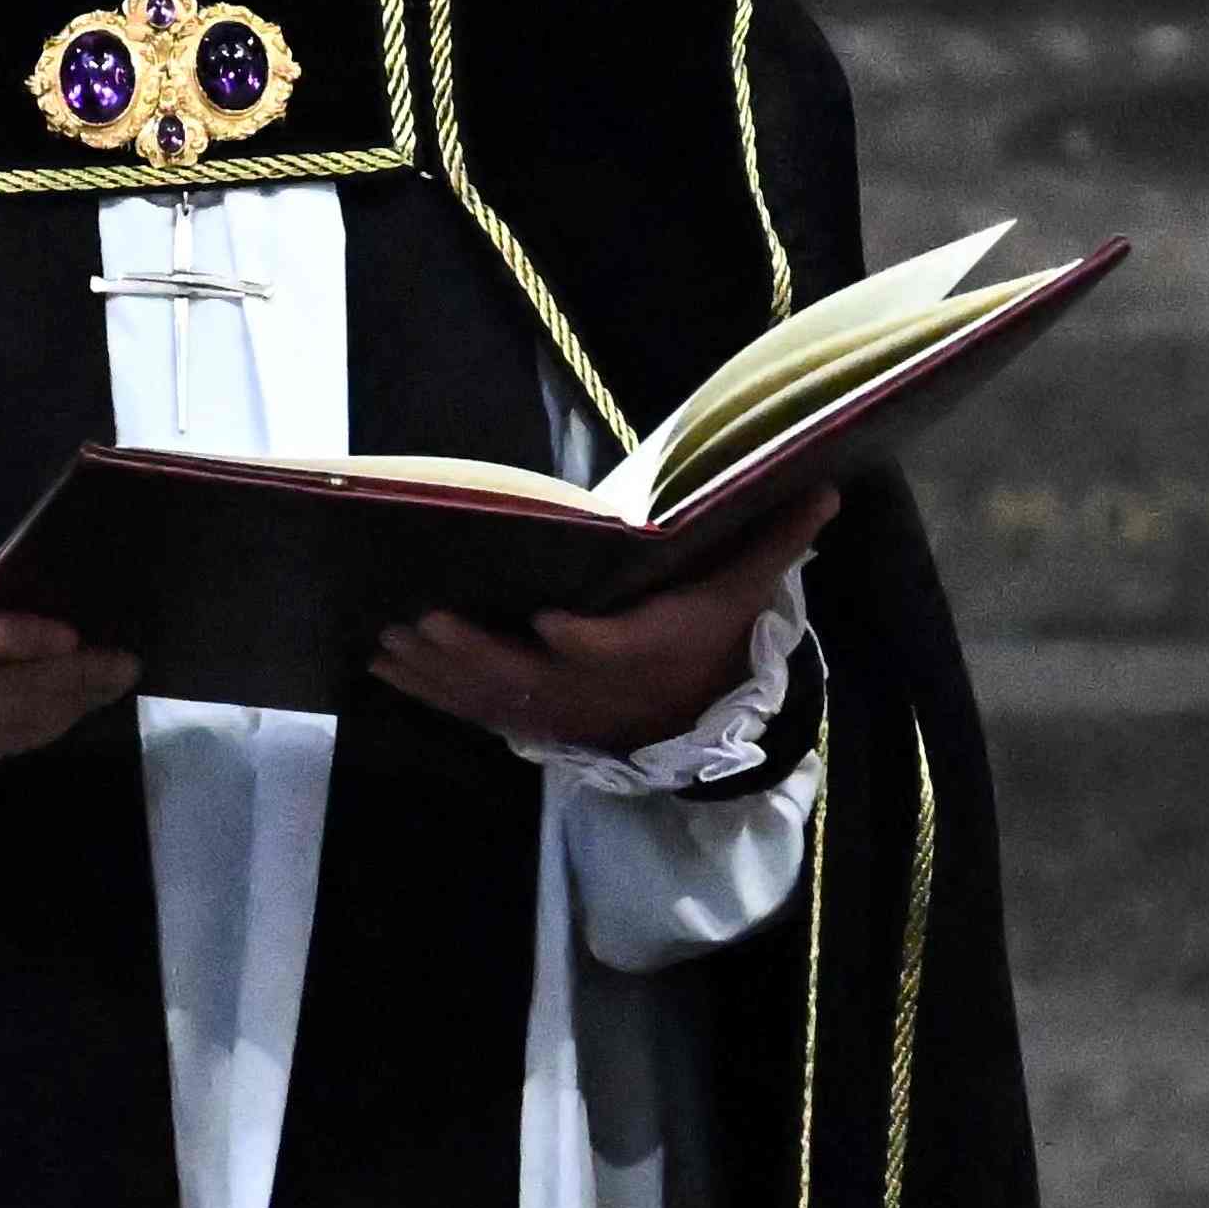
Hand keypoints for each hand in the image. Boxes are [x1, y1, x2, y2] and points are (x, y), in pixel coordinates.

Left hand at [372, 485, 831, 761]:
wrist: (690, 716)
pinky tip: (382, 664)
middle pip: (526, 676)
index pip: (612, 650)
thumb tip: (826, 490)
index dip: (580, 644)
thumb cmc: (707, 637)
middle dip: (474, 652)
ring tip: (387, 639)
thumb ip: (774, 542)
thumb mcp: (744, 592)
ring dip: (434, 670)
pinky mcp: (526, 714)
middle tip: (426, 621)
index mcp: (643, 651)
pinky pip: (469, 707)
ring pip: (486, 693)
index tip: (550, 624)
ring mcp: (553, 706)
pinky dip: (426, 689)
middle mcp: (590, 689)